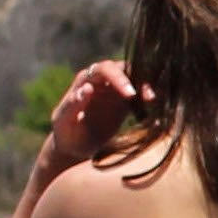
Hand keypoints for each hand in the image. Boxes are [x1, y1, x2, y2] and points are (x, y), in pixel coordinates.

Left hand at [35, 58, 141, 180]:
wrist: (73, 148)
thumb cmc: (65, 133)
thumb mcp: (65, 120)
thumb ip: (73, 104)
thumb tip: (87, 88)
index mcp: (85, 80)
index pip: (104, 69)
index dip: (118, 78)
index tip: (130, 93)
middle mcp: (102, 81)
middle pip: (123, 69)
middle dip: (136, 79)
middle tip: (147, 97)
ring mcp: (114, 91)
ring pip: (134, 78)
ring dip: (145, 85)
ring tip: (152, 100)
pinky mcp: (124, 103)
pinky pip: (139, 94)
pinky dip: (146, 97)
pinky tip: (152, 106)